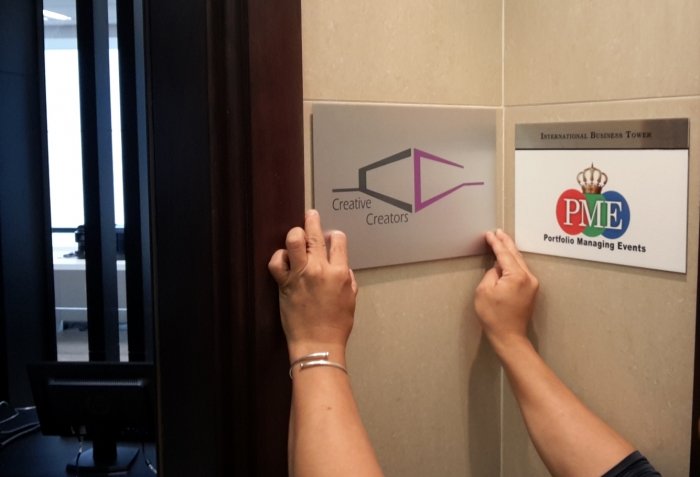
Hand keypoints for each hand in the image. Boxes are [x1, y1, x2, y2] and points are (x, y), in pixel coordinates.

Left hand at [268, 210, 357, 361]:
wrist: (317, 344)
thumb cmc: (336, 326)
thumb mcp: (351, 300)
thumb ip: (348, 280)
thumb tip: (342, 268)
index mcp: (339, 273)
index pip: (338, 240)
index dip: (334, 235)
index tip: (330, 237)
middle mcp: (320, 269)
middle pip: (315, 234)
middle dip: (312, 220)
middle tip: (310, 214)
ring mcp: (300, 275)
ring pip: (294, 240)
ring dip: (295, 233)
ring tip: (295, 234)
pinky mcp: (284, 284)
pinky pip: (277, 261)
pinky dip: (279, 257)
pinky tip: (283, 258)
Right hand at [474, 229, 538, 349]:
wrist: (509, 337)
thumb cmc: (494, 317)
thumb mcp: (484, 291)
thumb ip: (491, 273)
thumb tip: (497, 268)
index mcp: (517, 276)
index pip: (504, 254)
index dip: (495, 243)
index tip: (489, 235)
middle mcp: (528, 277)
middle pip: (516, 255)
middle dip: (506, 243)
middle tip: (498, 233)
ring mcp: (532, 284)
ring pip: (520, 262)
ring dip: (510, 253)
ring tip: (502, 242)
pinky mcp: (531, 291)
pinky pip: (522, 271)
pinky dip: (514, 263)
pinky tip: (508, 260)